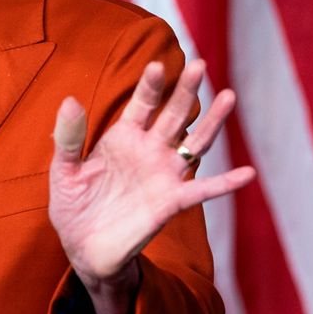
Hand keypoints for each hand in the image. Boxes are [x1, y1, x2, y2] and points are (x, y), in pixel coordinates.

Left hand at [47, 60, 254, 313]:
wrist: (83, 248)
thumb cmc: (73, 206)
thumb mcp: (64, 170)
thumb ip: (70, 138)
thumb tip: (69, 100)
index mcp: (123, 137)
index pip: (141, 104)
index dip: (150, 85)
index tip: (157, 65)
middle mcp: (149, 150)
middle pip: (173, 114)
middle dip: (186, 90)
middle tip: (200, 65)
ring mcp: (164, 174)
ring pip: (194, 142)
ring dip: (212, 122)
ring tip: (229, 96)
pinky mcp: (172, 202)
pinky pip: (203, 191)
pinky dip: (226, 183)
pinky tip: (248, 173)